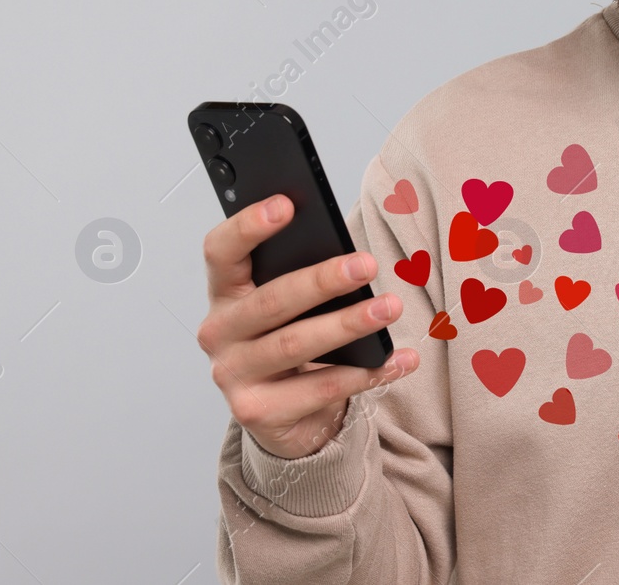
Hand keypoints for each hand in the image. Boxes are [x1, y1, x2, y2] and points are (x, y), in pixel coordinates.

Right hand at [197, 194, 418, 458]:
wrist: (282, 414)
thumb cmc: (290, 338)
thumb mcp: (290, 305)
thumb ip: (301, 275)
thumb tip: (350, 253)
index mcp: (225, 293)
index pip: (221, 252)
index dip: (248, 226)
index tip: (287, 204)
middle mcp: (220, 333)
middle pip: (271, 300)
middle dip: (322, 280)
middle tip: (367, 264)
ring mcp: (233, 376)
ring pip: (296, 345)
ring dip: (348, 324)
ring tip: (390, 307)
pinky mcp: (256, 413)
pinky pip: (320, 390)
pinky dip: (365, 373)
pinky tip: (398, 358)